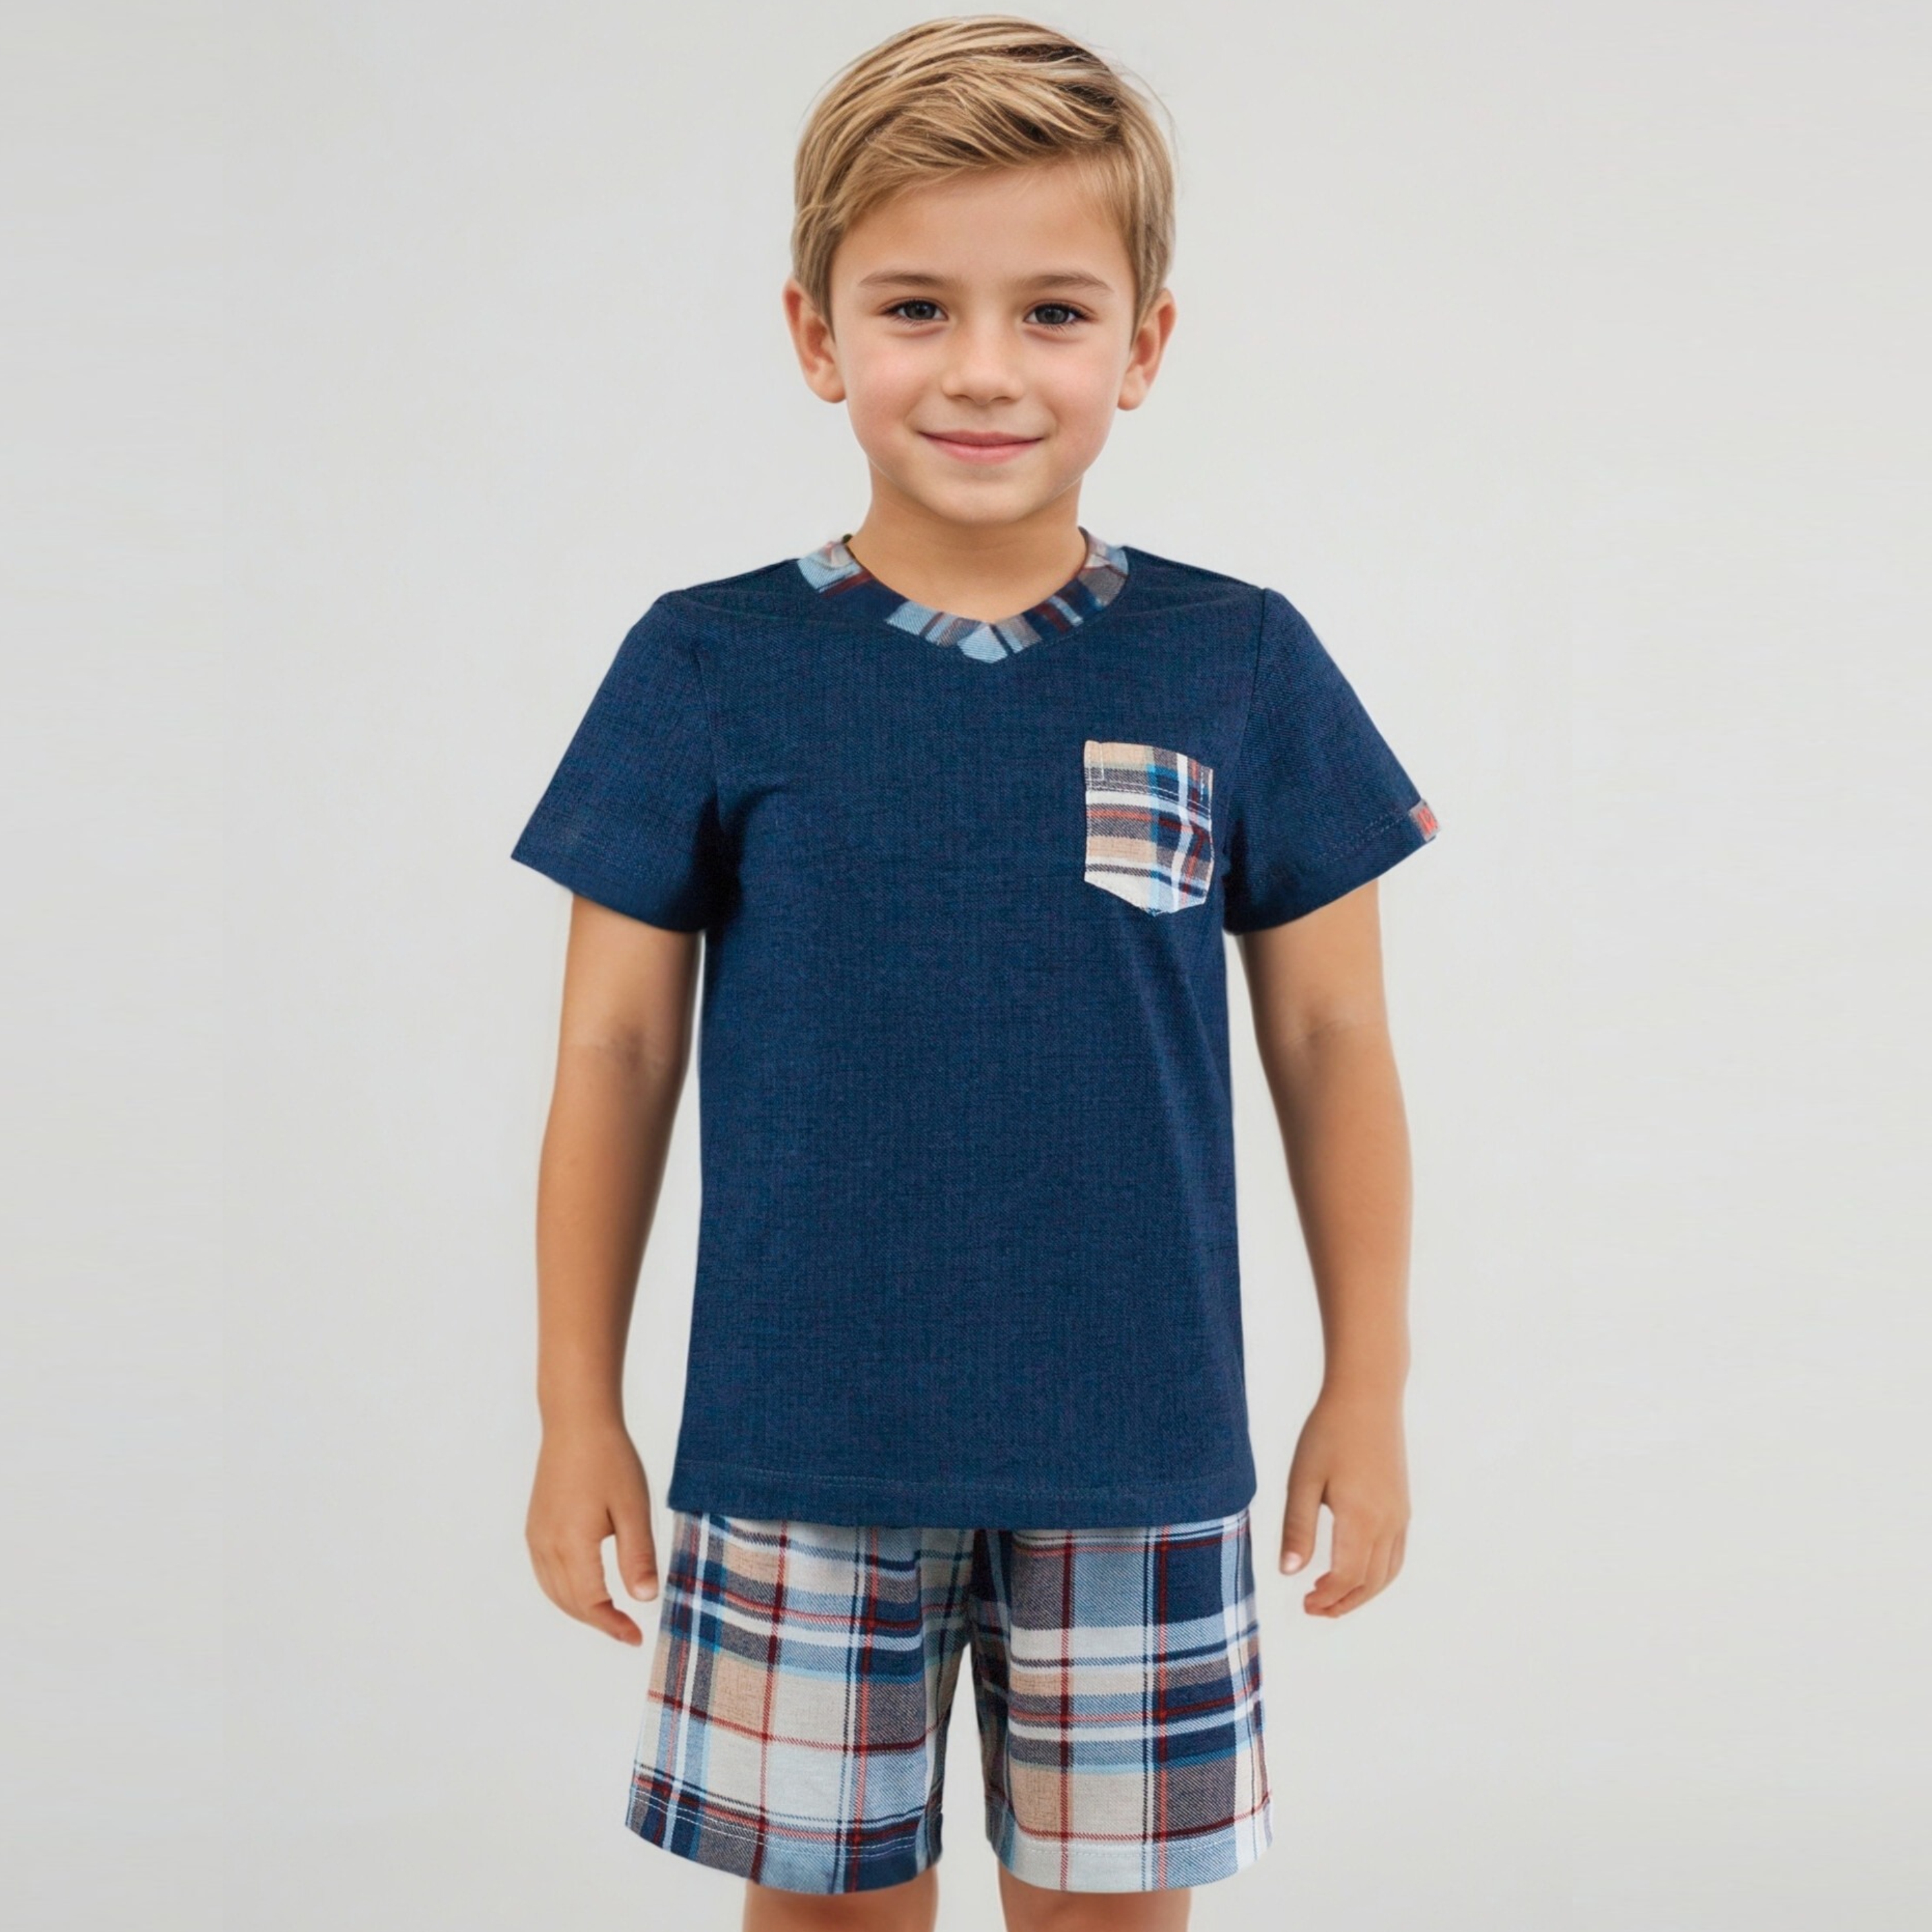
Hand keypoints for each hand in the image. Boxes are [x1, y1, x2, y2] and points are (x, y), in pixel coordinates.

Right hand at [526, 1418, 660, 1643]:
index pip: (591, 1602)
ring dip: (579, 1610)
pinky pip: (544, 1574)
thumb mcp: (633, 1508)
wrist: (577, 1423)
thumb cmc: (609, 1460)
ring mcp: (536, 1537)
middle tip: (628, 1630)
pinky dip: (564, 1592)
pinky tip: (584, 1589)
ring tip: (610, 1616)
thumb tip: (646, 1598)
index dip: (613, 1625)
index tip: (636, 1637)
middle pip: (569, 1602)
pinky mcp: (534, 1527)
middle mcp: (546, 1546)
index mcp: (572, 1544)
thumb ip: (637, 1556)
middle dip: (598, 1622)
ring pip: (553, 1591)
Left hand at [1279, 1383, 1409, 1615]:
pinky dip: (1379, 1573)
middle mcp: (1388, 1522)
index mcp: (1361, 1519)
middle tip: (1313, 1608)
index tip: (1304, 1602)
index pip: (1348, 1577)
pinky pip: (1396, 1553)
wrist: (1367, 1397)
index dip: (1327, 1598)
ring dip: (1363, 1592)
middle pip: (1371, 1582)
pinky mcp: (1403, 1505)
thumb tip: (1289, 1572)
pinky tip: (1357, 1569)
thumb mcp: (1303, 1479)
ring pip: (1388, 1572)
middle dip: (1344, 1602)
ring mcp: (1400, 1515)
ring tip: (1333, 1598)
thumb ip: (1297, 1528)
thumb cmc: (1329, 1433)